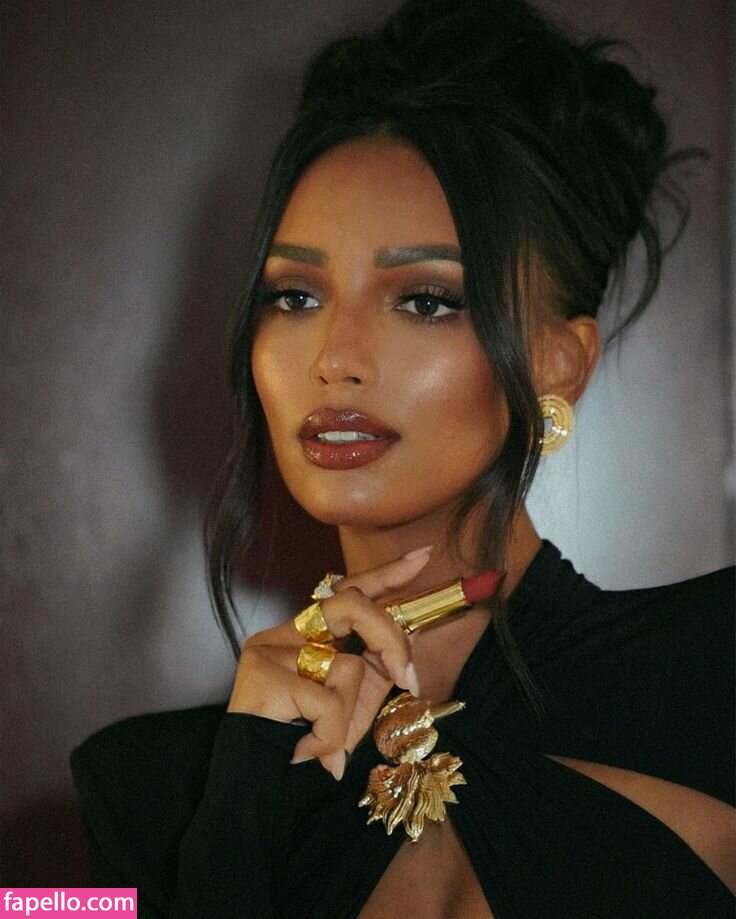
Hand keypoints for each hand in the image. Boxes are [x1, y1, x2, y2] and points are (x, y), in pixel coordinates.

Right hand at [227, 546, 430, 778]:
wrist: (256, 791)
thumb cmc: (306, 744)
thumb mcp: (352, 703)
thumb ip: (375, 671)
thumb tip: (406, 651)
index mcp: (306, 633)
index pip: (347, 591)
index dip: (386, 574)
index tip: (422, 557)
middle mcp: (285, 631)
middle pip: (351, 605)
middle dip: (390, 641)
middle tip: (408, 679)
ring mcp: (270, 648)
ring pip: (347, 665)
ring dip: (350, 716)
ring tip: (325, 745)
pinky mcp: (262, 673)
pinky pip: (328, 701)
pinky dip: (331, 736)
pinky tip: (309, 752)